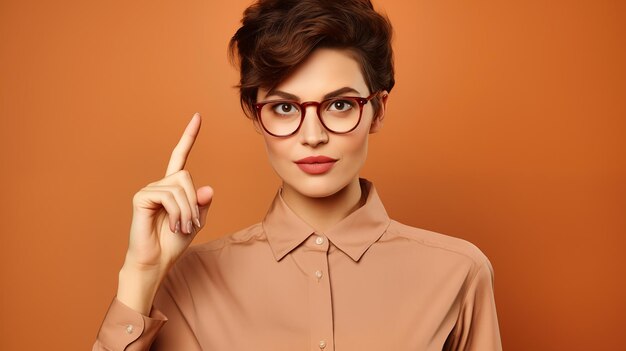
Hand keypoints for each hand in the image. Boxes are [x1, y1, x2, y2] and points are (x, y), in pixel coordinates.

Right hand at [117, 112, 212, 313]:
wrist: (157, 261)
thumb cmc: (174, 243)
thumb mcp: (196, 221)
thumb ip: (203, 204)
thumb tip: (208, 188)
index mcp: (173, 187)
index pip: (180, 156)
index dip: (189, 136)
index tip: (198, 116)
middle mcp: (160, 184)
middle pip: (186, 177)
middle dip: (194, 202)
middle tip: (191, 223)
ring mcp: (149, 190)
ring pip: (180, 187)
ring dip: (187, 211)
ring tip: (180, 227)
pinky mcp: (141, 197)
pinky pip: (168, 196)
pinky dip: (176, 212)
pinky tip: (170, 225)